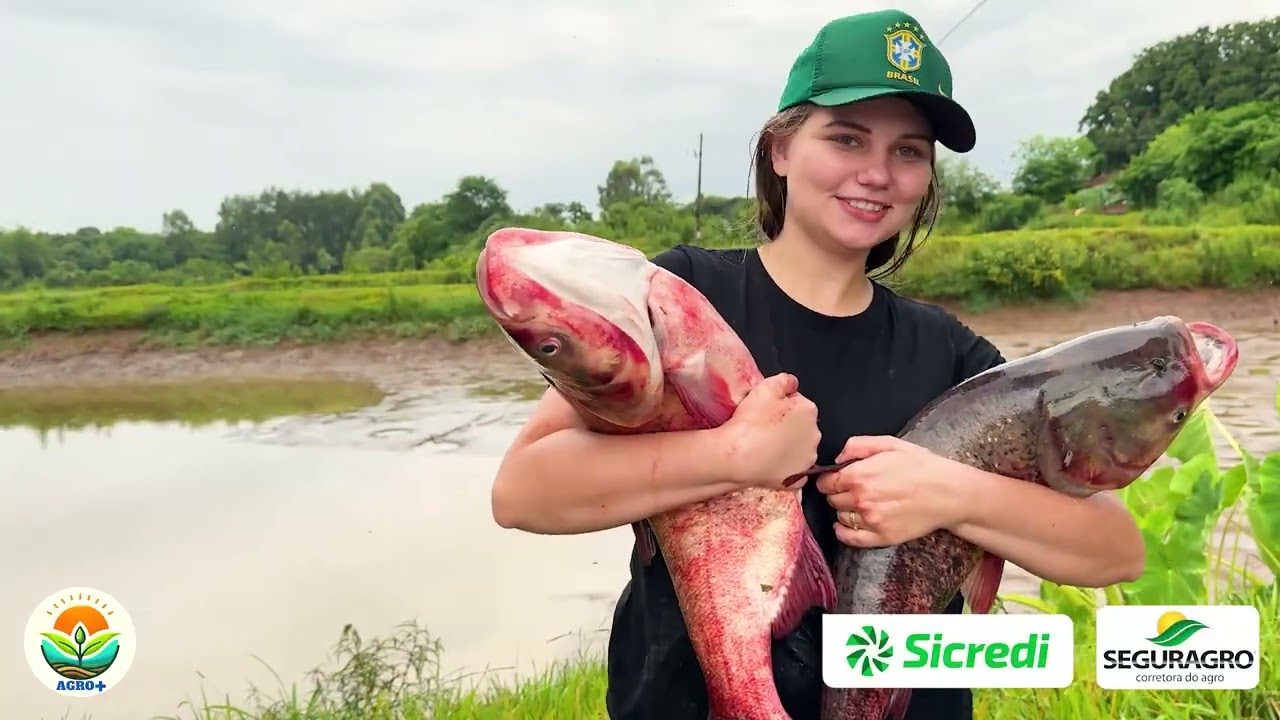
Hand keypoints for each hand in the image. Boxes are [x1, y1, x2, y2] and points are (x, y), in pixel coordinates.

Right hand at [719, 373, 820, 489]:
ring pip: (799, 449)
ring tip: (764, 445)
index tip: (767, 410)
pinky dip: (784, 468)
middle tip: (764, 427)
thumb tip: (791, 383)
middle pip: (802, 426)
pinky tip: (769, 462)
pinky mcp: (796, 479)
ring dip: (787, 446)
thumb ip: (784, 380)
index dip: (781, 405)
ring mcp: (807, 459)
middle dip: (788, 425)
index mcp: (808, 411)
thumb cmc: (750, 422)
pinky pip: (793, 471)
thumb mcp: (765, 387)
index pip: (798, 402)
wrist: (737, 456)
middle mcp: (814, 435)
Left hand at [815, 435, 969, 546]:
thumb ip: (857, 445)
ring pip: (840, 517)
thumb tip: (837, 458)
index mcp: (859, 475)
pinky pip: (850, 538)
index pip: (825, 482)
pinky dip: (843, 532)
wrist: (949, 493)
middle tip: (852, 489)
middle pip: (832, 500)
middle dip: (837, 493)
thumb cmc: (922, 466)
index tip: (835, 479)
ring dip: (844, 510)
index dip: (828, 479)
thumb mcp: (890, 444)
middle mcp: (860, 499)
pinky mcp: (881, 537)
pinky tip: (848, 525)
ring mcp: (870, 520)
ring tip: (860, 503)